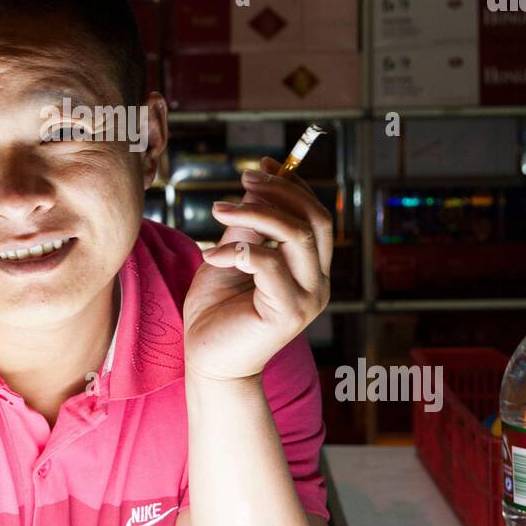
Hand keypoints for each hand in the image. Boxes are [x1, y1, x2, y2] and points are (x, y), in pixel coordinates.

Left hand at [183, 156, 331, 383]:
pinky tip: (211, 256)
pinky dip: (237, 250)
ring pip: (298, 235)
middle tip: (244, 180)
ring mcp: (308, 299)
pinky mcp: (288, 314)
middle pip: (316, 219)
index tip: (262, 165)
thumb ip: (249, 227)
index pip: (316, 215)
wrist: (207, 361)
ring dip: (255, 213)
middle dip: (280, 191)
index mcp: (311, 268)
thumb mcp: (232, 256)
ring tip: (218, 210)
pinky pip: (269, 264)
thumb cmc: (217, 310)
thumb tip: (257, 187)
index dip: (292, 184)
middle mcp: (318, 282)